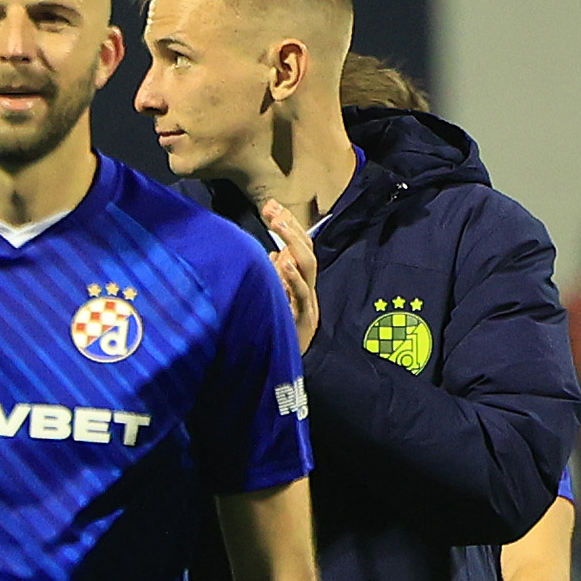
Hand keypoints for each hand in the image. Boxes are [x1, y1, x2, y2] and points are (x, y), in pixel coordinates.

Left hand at [255, 200, 319, 352]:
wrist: (284, 375)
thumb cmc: (277, 338)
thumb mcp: (275, 304)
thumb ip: (275, 280)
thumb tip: (271, 253)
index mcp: (301, 287)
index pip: (300, 249)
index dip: (289, 226)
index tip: (271, 205)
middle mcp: (308, 293)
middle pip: (307, 253)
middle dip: (291, 228)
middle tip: (272, 209)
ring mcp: (307, 306)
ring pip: (309, 268)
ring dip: (293, 243)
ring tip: (277, 225)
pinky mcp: (302, 322)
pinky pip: (301, 296)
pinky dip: (292, 278)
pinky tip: (280, 262)